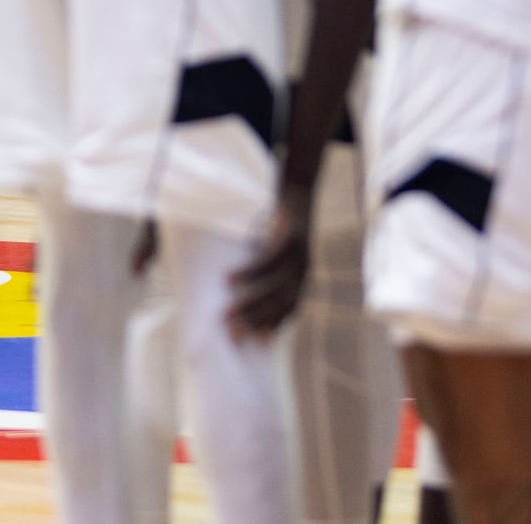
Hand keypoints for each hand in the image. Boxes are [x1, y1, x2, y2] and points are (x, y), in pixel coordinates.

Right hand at [225, 185, 311, 338]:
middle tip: (232, 334)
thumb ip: (266, 271)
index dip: (274, 326)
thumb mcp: (277, 250)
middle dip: (255, 321)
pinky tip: (228, 279)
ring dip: (248, 303)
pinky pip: (266, 261)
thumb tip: (241, 289)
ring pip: (273, 288)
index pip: (289, 310)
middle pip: (279, 303)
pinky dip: (248, 272)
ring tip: (226, 313)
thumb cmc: (283, 221)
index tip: (257, 342)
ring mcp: (299, 256)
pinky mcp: (290, 238)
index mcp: (302, 277)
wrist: (298, 188)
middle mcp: (304, 270)